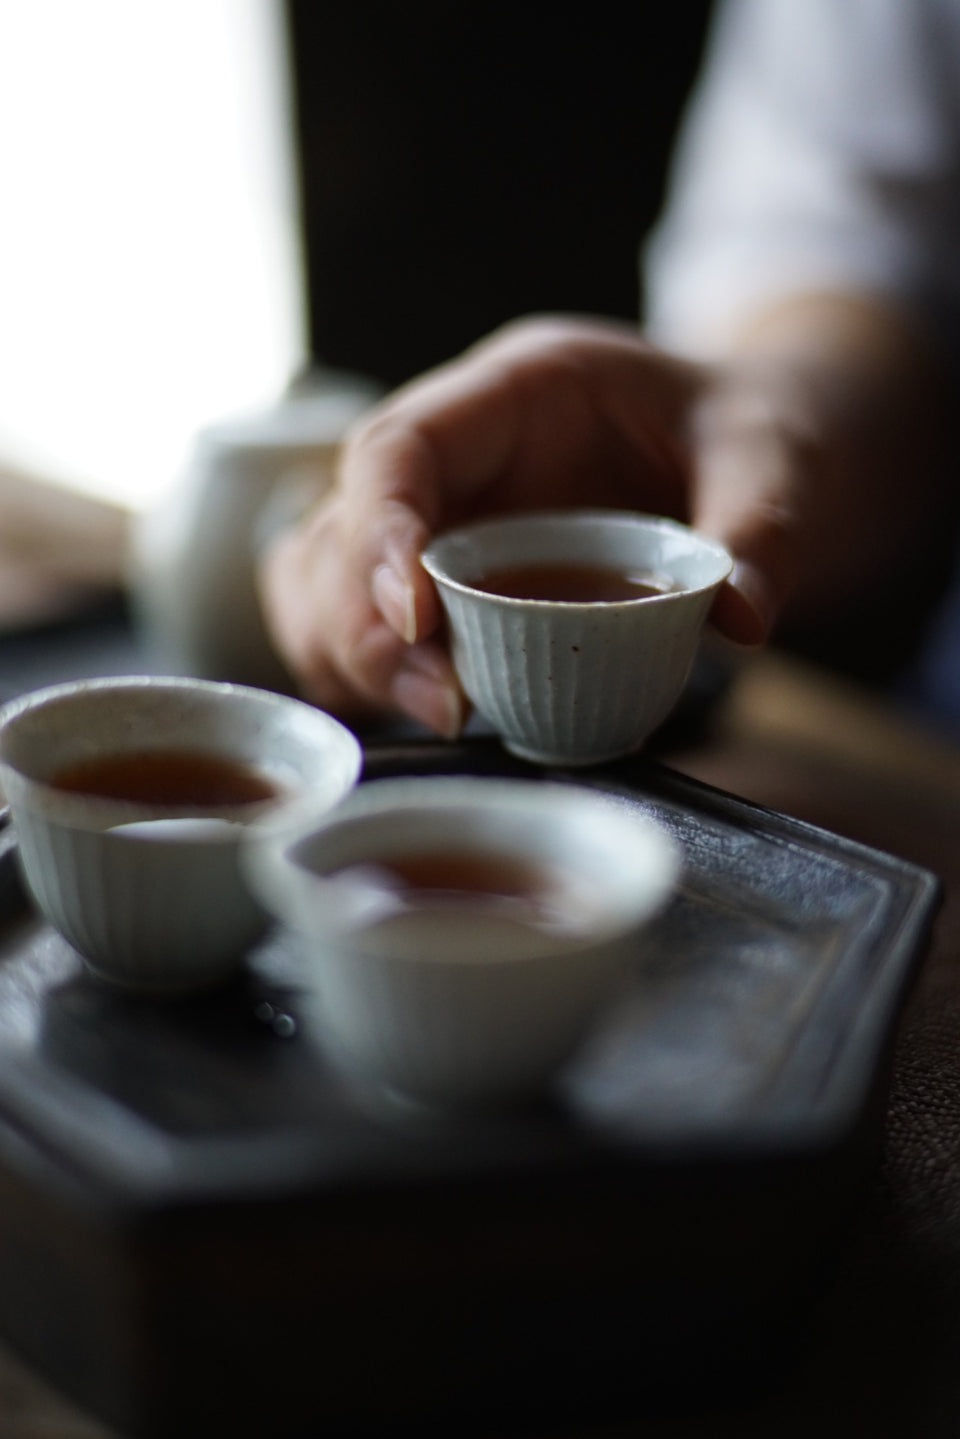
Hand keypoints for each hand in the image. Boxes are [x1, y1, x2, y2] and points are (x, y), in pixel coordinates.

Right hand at [257, 314, 815, 733]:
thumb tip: (742, 617)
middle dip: (365, 624)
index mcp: (516, 391)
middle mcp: (457, 451)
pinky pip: (355, 620)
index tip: (418, 623)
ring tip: (438, 715)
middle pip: (338, 527)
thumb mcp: (775, 453)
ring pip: (321, 578)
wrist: (749, 451)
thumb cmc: (747, 428)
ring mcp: (441, 515)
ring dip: (349, 655)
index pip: (399, 446)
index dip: (382, 532)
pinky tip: (424, 710)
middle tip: (445, 706)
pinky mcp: (444, 576)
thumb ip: (761, 522)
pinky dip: (363, 671)